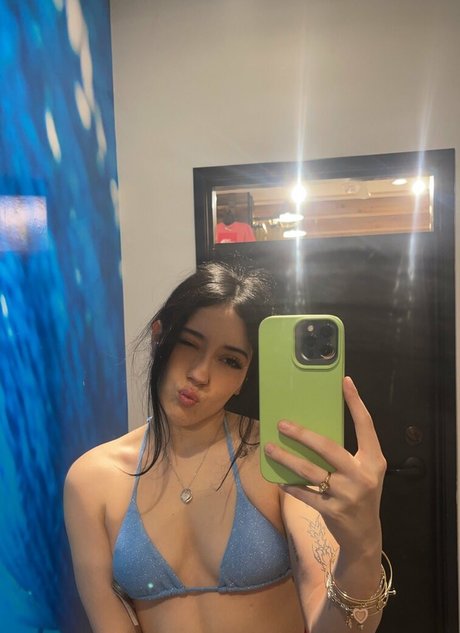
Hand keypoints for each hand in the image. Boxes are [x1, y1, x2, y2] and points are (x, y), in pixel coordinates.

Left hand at [263, 376, 385, 549]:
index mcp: (374, 460)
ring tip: (271, 448)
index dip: (356, 403)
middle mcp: (362, 475)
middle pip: (328, 447)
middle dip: (303, 435)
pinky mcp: (332, 511)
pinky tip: (279, 479)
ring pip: (310, 471)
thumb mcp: (365, 471)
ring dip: (287, 458)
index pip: (366, 426)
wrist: (366, 536)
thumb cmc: (362, 495)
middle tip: (282, 424)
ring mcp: (347, 494)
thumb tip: (317, 428)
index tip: (345, 382)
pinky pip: (305, 493)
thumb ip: (350, 452)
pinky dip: (291, 486)